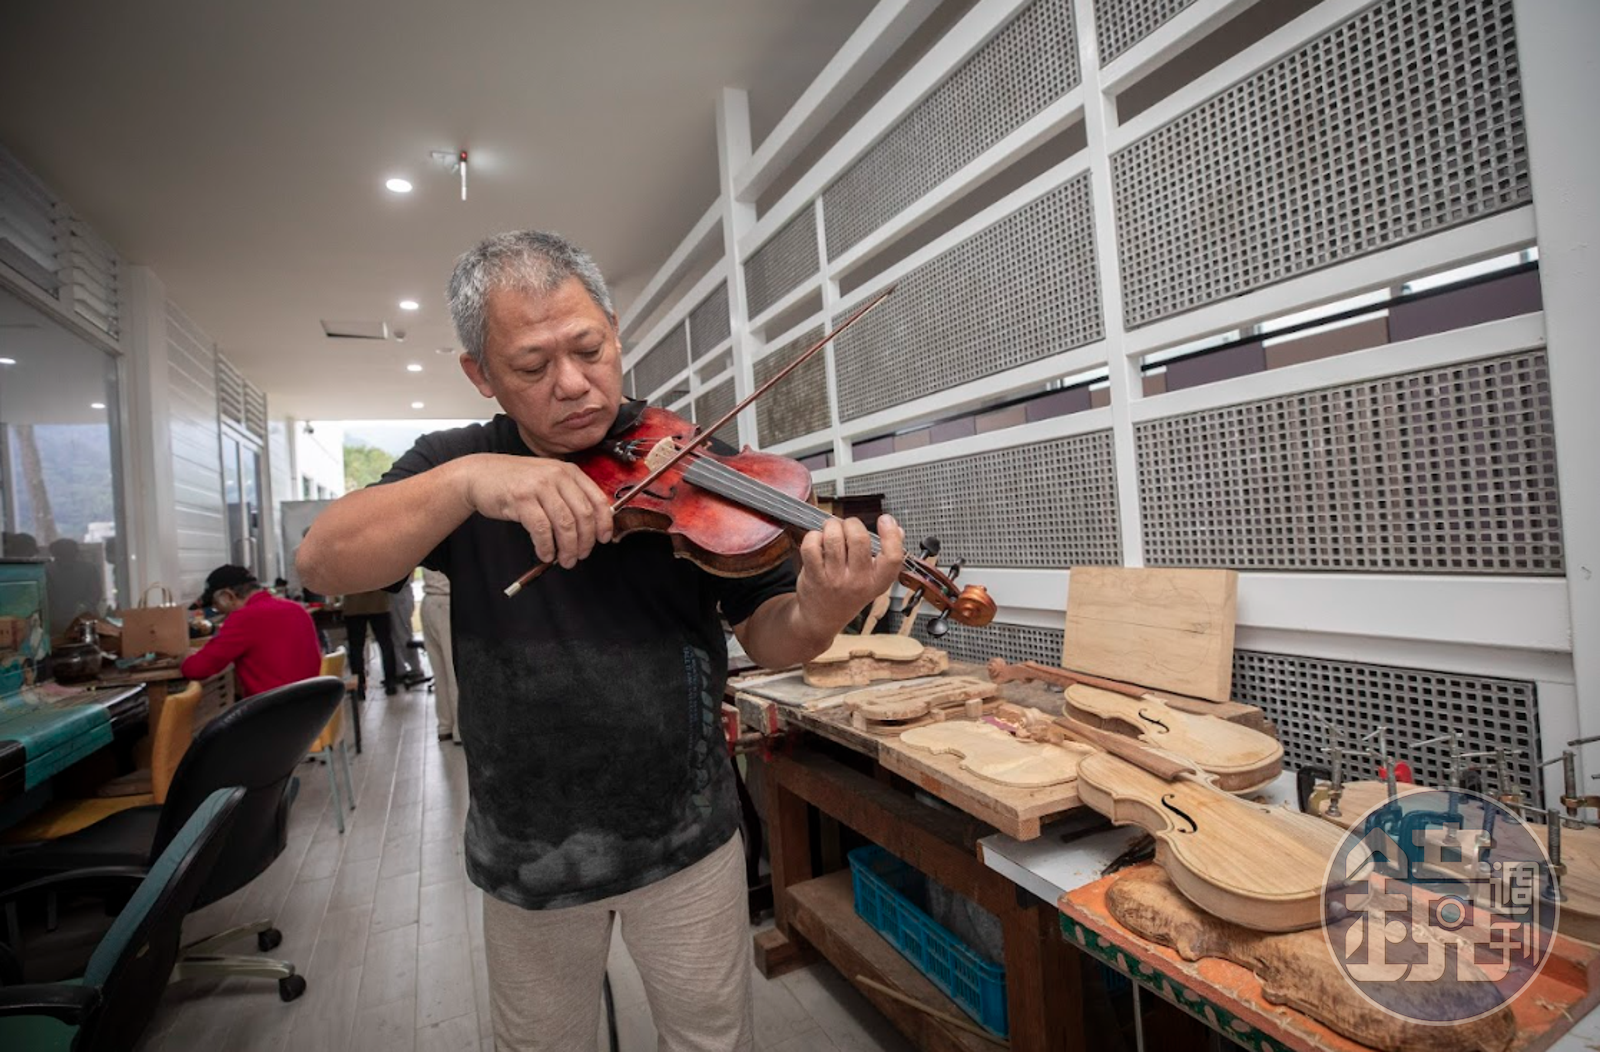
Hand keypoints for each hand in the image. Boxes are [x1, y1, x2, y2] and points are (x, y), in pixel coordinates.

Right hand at [458, 454, 612, 567]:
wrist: (479, 474)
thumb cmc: (516, 481)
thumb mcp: (547, 479)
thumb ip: (569, 496)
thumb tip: (591, 527)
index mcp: (569, 471)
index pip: (597, 499)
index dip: (604, 523)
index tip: (604, 539)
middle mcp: (557, 475)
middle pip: (583, 515)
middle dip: (585, 541)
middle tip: (581, 555)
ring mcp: (538, 486)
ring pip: (565, 524)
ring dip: (567, 548)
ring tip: (565, 560)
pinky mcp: (521, 499)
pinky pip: (541, 530)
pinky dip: (546, 546)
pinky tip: (545, 554)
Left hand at [792, 514, 904, 639]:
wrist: (822, 619)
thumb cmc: (848, 595)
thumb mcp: (873, 581)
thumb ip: (886, 556)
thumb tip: (897, 530)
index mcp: (878, 582)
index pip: (893, 557)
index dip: (891, 534)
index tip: (885, 520)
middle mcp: (858, 582)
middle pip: (859, 538)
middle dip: (851, 523)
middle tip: (846, 527)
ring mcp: (834, 580)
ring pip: (833, 538)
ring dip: (831, 526)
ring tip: (830, 531)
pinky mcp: (814, 576)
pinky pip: (811, 546)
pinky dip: (813, 536)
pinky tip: (817, 541)